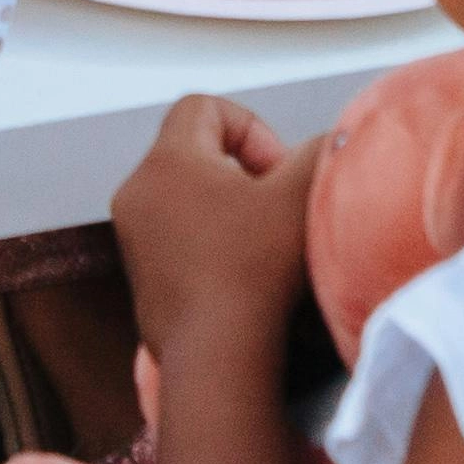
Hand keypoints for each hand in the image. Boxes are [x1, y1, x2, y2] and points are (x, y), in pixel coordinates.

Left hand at [115, 92, 322, 365]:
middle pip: (193, 151)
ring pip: (185, 197)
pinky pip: (175, 238)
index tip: (277, 171)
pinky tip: (241, 275)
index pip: (203, 107)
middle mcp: (137, 191)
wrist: (217, 356)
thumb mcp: (299, 196)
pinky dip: (209, 244)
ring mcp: (132, 237)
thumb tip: (331, 139)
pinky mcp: (140, 278)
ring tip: (261, 243)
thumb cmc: (255, 271)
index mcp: (166, 160)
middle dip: (241, 170)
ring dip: (226, 209)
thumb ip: (319, 152)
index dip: (250, 127)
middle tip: (273, 206)